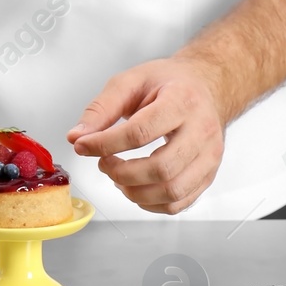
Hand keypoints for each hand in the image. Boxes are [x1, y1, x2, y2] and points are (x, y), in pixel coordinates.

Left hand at [67, 58, 226, 214]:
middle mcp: (202, 130)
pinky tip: (136, 188)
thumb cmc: (168, 83)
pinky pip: (178, 203)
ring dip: (135, 192)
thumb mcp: (131, 82)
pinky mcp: (208, 174)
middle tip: (103, 163)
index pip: (141, 132)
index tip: (83, 146)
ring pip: (172, 191)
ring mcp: (209, 156)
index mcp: (182, 101)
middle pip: (161, 168)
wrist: (205, 86)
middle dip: (121, 173)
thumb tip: (76, 137)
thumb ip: (101, 109)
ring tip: (118, 177)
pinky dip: (150, 203)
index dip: (105, 144)